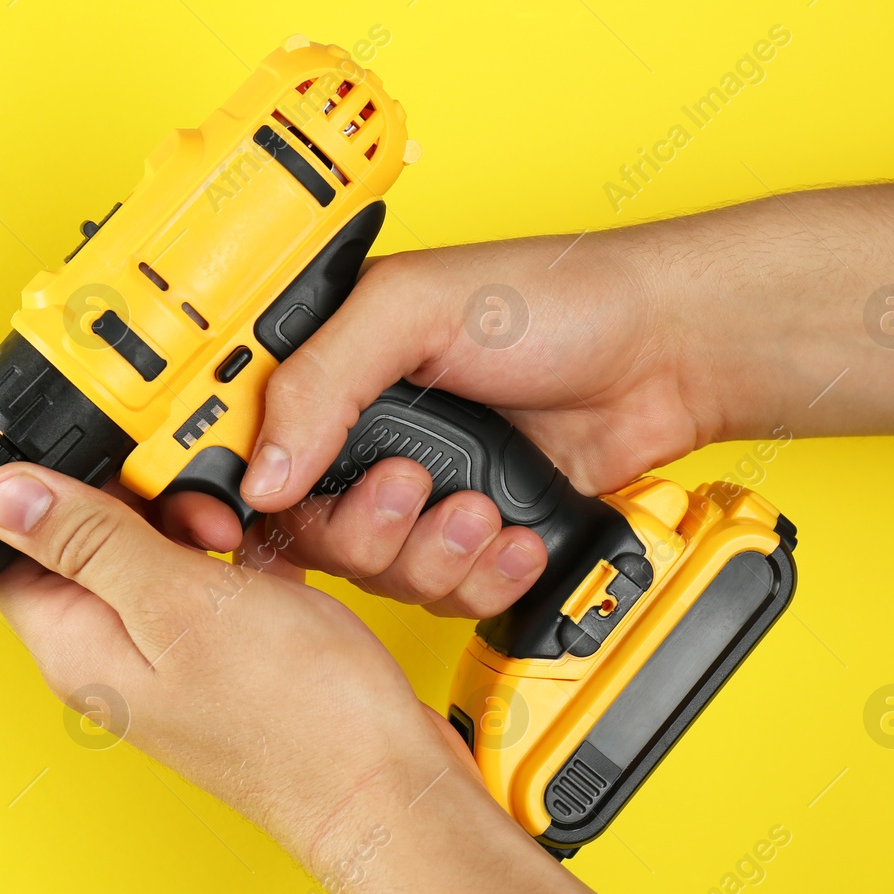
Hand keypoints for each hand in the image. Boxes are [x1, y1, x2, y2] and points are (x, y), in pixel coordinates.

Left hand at [0, 460, 471, 864]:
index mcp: (78, 646)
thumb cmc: (290, 718)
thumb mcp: (176, 603)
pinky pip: (212, 572)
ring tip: (232, 528)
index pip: (13, 550)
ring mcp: (173, 650)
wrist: (382, 781)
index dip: (46, 490)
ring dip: (192, 517)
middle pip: (86, 538)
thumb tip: (0, 497)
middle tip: (185, 495)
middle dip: (133, 495)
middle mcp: (114, 651)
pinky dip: (239, 546)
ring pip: (155, 547)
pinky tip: (268, 544)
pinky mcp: (227, 646)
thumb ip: (89, 542)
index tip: (100, 456)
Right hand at [160, 232, 711, 617]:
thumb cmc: (552, 299)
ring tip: (480, 509)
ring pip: (376, 574)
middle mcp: (365, 437)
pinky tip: (511, 535)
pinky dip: (482, 577)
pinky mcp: (472, 536)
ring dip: (431, 555)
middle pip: (308, 533)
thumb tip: (261, 472)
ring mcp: (420, 493)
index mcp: (328, 370)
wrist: (666, 352)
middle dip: (362, 529)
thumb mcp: (411, 309)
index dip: (227, 497)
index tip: (227, 526)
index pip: (243, 448)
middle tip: (411, 488)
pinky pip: (445, 595)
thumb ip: (321, 380)